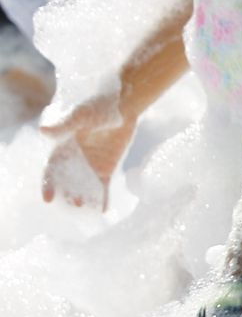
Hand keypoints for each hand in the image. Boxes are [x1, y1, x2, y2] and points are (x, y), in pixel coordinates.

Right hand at [40, 91, 136, 209]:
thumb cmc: (97, 107)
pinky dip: (103, 199)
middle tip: (73, 204)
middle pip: (66, 183)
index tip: (48, 198)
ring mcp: (89, 166)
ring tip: (85, 208)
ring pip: (83, 187)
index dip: (48, 185)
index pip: (51, 171)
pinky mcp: (106, 168)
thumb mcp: (80, 116)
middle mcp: (73, 161)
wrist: (123, 105)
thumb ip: (64, 126)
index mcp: (61, 149)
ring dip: (84, 199)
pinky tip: (104, 211)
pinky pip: (103, 187)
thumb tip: (43, 130)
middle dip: (67, 195)